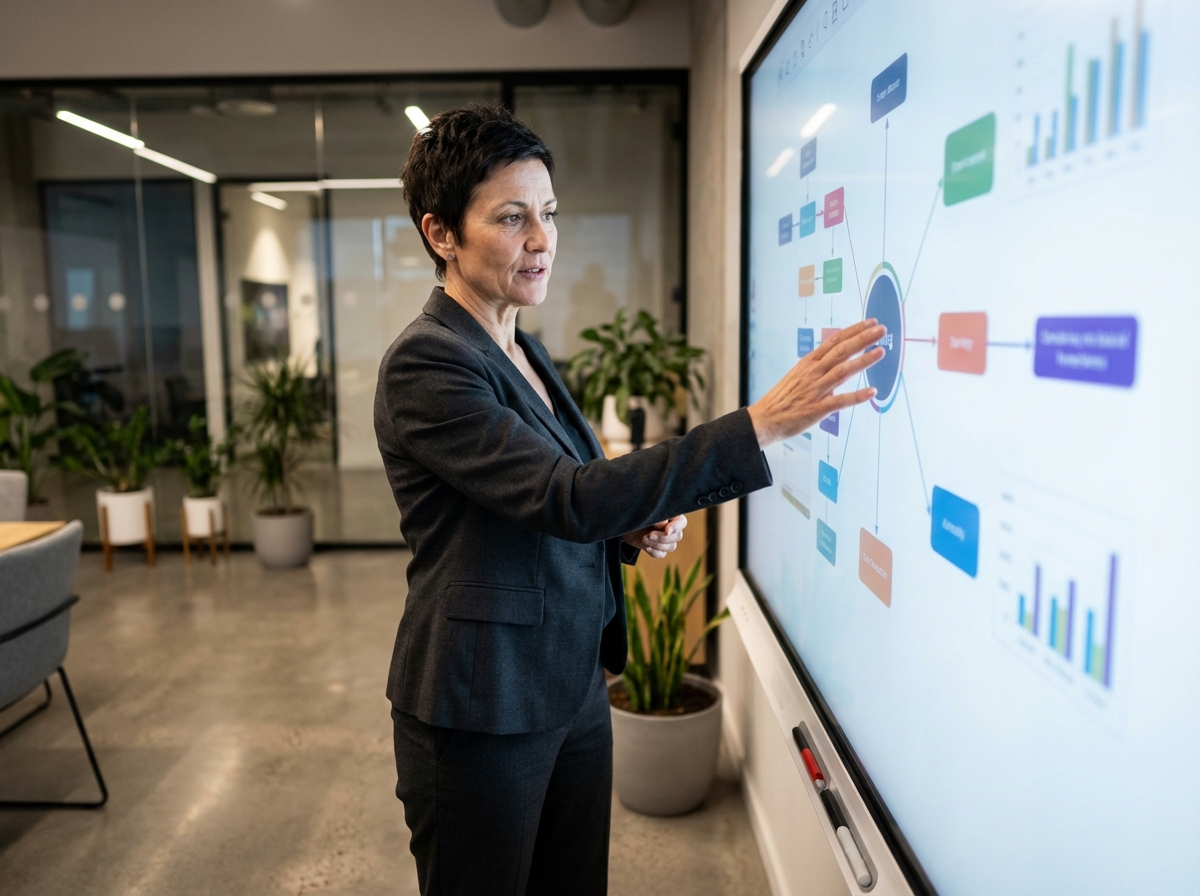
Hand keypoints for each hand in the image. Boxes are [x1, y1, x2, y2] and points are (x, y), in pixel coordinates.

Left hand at [621, 515, 687, 559]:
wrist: (621, 523)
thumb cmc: (634, 512)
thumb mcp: (643, 511)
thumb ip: (655, 515)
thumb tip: (664, 523)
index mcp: (670, 516)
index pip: (681, 522)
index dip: (676, 527)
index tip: (667, 530)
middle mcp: (670, 528)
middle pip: (677, 537)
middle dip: (663, 538)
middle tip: (649, 534)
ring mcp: (664, 540)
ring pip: (671, 547)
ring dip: (658, 545)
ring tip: (644, 539)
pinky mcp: (656, 548)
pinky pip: (661, 554)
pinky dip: (654, 552)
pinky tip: (646, 547)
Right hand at [747, 319, 885, 448]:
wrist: (764, 419)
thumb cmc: (782, 399)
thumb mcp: (797, 375)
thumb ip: (817, 368)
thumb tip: (835, 363)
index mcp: (809, 363)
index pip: (835, 341)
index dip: (854, 331)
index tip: (870, 322)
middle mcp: (813, 373)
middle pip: (841, 351)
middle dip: (863, 339)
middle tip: (881, 330)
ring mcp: (816, 390)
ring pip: (842, 371)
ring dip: (863, 361)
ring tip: (881, 352)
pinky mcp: (817, 408)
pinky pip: (840, 401)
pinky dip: (856, 396)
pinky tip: (871, 391)